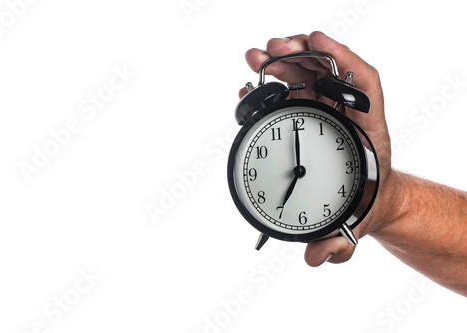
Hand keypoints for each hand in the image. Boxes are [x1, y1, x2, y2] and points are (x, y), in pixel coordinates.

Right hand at [240, 31, 401, 265]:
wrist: (368, 200)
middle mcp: (345, 114)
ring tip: (254, 57)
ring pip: (305, 76)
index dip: (343, 56)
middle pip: (326, 71)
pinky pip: (290, 93)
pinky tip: (253, 83)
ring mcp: (325, 112)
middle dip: (297, 55)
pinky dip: (272, 84)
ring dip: (278, 62)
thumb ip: (339, 244)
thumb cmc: (363, 204)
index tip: (318, 42)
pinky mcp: (307, 117)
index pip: (365, 83)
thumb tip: (318, 258)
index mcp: (366, 132)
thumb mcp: (353, 224)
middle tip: (270, 51)